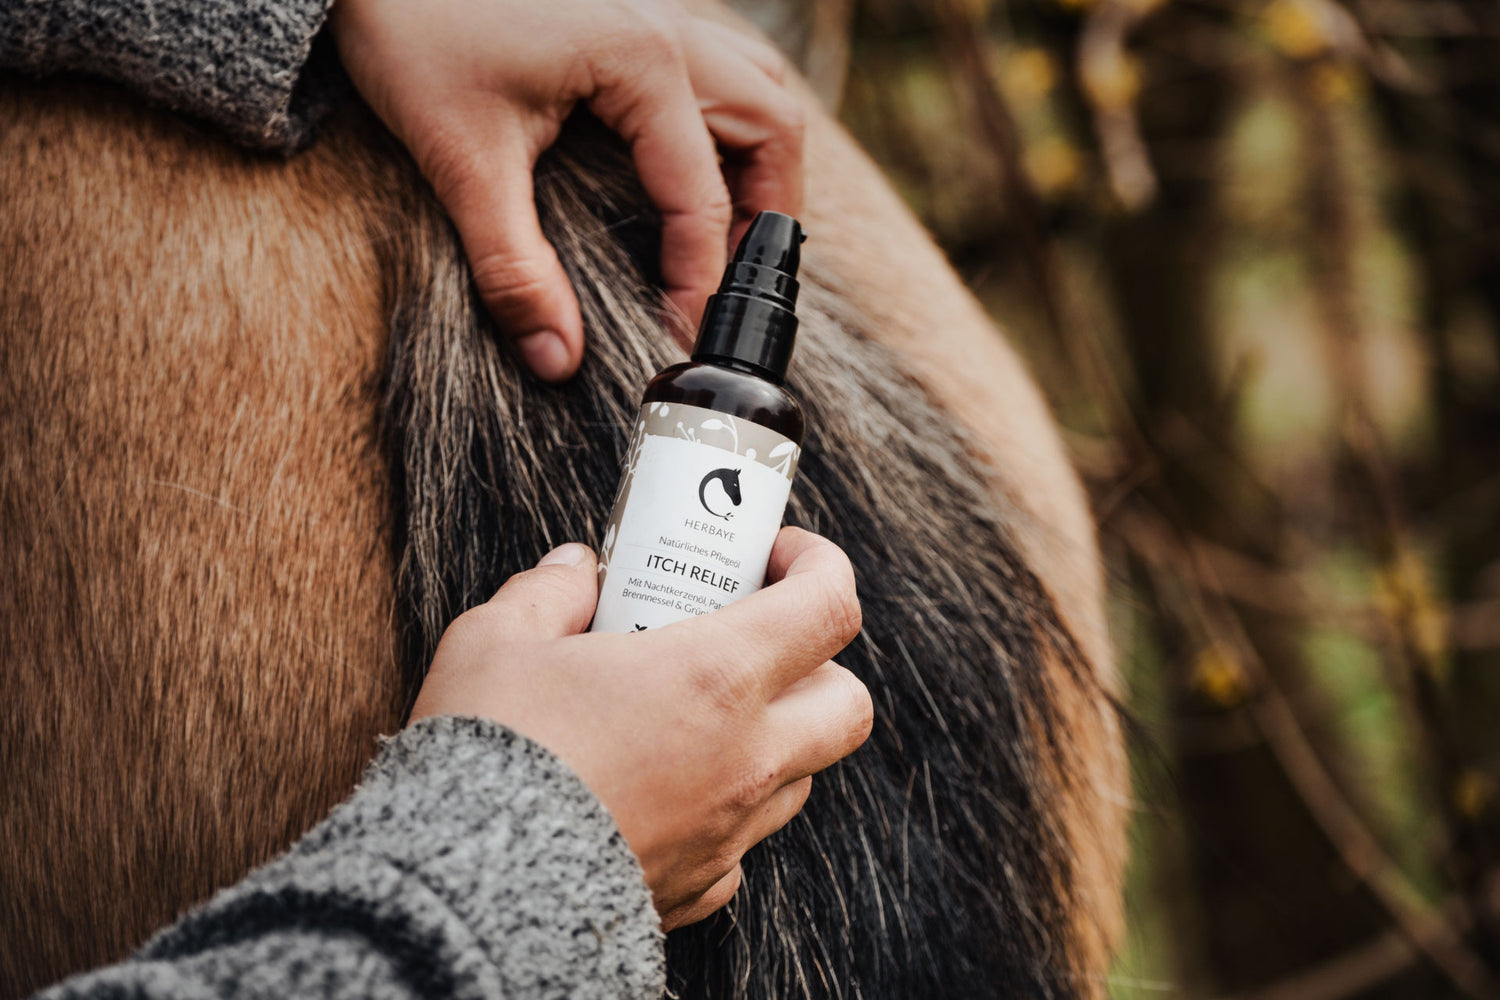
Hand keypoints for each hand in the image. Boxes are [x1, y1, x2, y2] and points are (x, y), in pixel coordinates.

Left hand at [329, 0, 804, 381]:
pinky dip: (728, 123)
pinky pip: (719, 67)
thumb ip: (513, 268)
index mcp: (641, 62)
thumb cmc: (413, 33)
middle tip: (729, 285)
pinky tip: (692, 166)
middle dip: (766, 216)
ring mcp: (659, 11)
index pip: (702, 195)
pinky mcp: (635, 13)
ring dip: (760, 162)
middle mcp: (669, 29)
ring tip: (728, 231)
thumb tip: (556, 360)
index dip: (700, 280)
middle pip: (773, 127)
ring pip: (760, 86)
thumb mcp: (463, 162)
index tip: (679, 334)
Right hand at [409, 528, 868, 928]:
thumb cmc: (485, 753)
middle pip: (848, 703)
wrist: (461, 894)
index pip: (830, 607)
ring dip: (775, 735)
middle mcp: (744, 758)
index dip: (820, 564)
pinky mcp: (701, 887)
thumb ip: (547, 592)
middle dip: (822, 662)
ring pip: (803, 774)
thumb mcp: (495, 641)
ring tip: (700, 712)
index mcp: (714, 678)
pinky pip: (742, 841)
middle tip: (757, 639)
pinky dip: (723, 807)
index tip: (776, 554)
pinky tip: (664, 786)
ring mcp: (729, 832)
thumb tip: (577, 569)